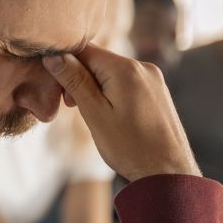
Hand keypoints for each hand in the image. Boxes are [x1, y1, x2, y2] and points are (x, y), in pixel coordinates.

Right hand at [43, 45, 199, 181]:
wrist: (168, 173)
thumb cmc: (130, 148)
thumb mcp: (95, 114)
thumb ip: (75, 81)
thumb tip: (53, 55)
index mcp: (126, 69)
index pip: (84, 49)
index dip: (64, 65)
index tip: (57, 90)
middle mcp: (143, 67)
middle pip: (98, 60)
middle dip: (80, 79)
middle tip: (73, 107)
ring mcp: (154, 78)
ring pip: (112, 72)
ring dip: (95, 88)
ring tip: (94, 115)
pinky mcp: (158, 91)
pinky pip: (127, 83)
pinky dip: (112, 93)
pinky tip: (112, 116)